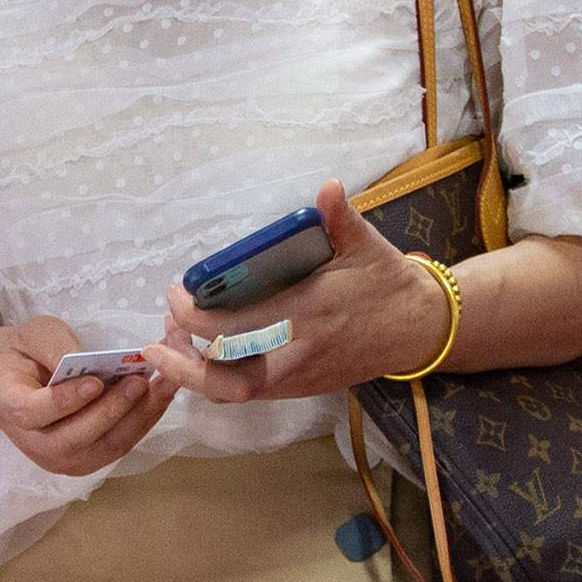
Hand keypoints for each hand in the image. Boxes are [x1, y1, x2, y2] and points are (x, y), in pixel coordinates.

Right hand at [0, 314, 177, 475]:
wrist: (23, 378)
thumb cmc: (27, 352)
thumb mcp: (34, 336)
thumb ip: (56, 348)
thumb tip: (91, 365)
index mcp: (8, 406)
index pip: (33, 413)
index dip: (64, 401)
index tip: (95, 381)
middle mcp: (33, 442)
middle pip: (74, 439)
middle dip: (111, 411)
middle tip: (140, 381)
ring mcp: (61, 459)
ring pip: (104, 447)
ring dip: (138, 417)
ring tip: (164, 385)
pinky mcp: (88, 460)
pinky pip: (119, 445)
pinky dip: (144, 421)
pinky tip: (162, 395)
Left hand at [142, 184, 452, 407]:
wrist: (419, 329)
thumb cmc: (387, 282)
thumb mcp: (367, 245)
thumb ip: (342, 219)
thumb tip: (328, 188)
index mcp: (309, 312)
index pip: (236, 327)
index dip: (195, 316)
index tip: (177, 292)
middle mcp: (299, 351)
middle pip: (225, 373)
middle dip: (182, 353)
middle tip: (163, 325)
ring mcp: (298, 376)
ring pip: (232, 392)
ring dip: (193, 373)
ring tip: (169, 345)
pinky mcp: (299, 387)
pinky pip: (248, 393)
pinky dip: (216, 379)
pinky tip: (199, 356)